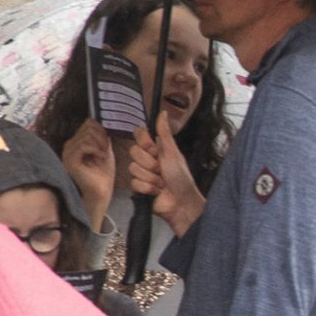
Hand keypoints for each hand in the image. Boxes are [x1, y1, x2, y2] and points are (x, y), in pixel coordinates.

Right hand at [60, 120, 115, 233]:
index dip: (101, 129)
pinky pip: (84, 145)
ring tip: (103, 156)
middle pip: (88, 127)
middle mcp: (70, 146)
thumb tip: (102, 124)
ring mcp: (68, 153)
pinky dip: (96, 149)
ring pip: (87, 135)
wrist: (101, 193)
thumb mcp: (105, 151)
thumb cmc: (103, 175)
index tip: (108, 142)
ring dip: (100, 144)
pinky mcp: (70, 160)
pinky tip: (100, 158)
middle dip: (102, 136)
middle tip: (106, 150)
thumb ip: (103, 137)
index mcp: (76, 143)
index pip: (88, 124)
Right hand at [127, 110, 205, 238]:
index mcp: (156, 149)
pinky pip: (134, 183)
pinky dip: (148, 188)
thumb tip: (163, 113)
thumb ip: (164, 133)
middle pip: (134, 152)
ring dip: (151, 178)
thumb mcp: (173, 152)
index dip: (144, 143)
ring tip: (162, 183)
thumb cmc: (181, 178)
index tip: (154, 150)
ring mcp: (142, 173)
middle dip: (150, 163)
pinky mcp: (138, 187)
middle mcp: (147, 160)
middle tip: (162, 170)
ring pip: (133, 168)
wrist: (181, 202)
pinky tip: (157, 191)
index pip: (139, 135)